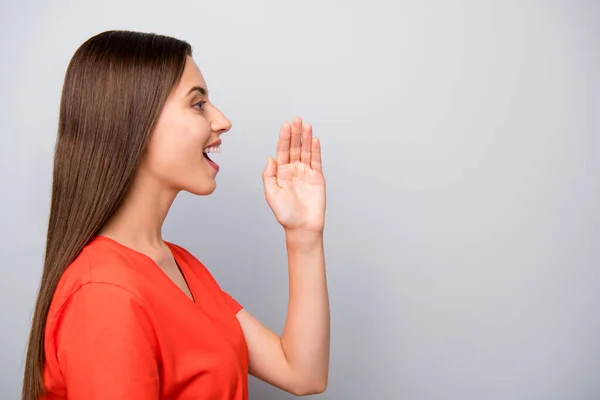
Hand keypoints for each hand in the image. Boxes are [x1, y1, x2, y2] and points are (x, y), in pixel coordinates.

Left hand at [262, 117, 325, 233]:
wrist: (302, 227)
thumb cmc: (285, 214)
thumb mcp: (271, 194)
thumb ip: (269, 176)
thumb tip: (270, 158)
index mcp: (281, 173)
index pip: (282, 151)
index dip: (284, 138)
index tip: (285, 125)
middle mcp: (293, 170)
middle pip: (295, 147)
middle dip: (295, 133)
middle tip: (296, 119)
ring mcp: (306, 173)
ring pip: (306, 151)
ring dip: (306, 138)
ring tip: (306, 125)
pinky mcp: (317, 178)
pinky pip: (316, 161)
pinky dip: (316, 150)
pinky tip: (314, 140)